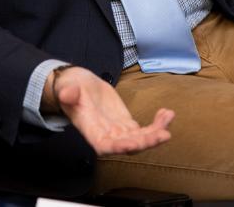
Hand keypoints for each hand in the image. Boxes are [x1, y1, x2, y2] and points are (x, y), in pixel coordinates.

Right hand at [51, 66, 173, 154]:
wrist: (78, 85)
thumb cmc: (69, 88)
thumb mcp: (66, 87)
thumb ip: (68, 93)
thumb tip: (67, 94)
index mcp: (91, 130)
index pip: (105, 146)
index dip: (120, 147)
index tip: (134, 144)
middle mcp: (106, 135)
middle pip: (128, 145)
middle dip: (146, 142)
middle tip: (162, 134)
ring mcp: (118, 130)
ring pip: (140, 138)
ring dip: (156, 132)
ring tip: (167, 118)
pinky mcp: (127, 123)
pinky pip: (145, 129)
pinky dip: (157, 123)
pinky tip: (166, 113)